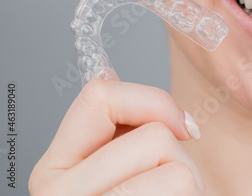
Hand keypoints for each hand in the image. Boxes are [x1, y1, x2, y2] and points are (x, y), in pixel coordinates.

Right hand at [29, 79, 203, 195]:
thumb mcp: (126, 160)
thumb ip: (120, 124)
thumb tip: (113, 77)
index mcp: (56, 168)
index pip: (98, 96)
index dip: (152, 100)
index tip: (179, 125)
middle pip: (153, 137)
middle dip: (176, 157)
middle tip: (165, 184)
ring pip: (173, 167)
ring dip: (185, 181)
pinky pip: (179, 187)